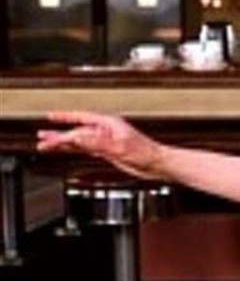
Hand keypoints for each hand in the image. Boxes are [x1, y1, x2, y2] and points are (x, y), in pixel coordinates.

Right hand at [36, 111, 165, 179]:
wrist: (157, 163)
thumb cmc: (146, 152)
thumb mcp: (119, 146)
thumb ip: (98, 141)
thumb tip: (79, 136)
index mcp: (109, 124)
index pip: (82, 118)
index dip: (66, 117)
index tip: (51, 117)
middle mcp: (106, 131)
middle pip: (77, 131)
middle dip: (59, 134)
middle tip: (42, 137)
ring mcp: (106, 141)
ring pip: (80, 141)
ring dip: (64, 142)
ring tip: (46, 144)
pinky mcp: (108, 151)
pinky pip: (86, 148)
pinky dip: (74, 149)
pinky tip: (66, 150)